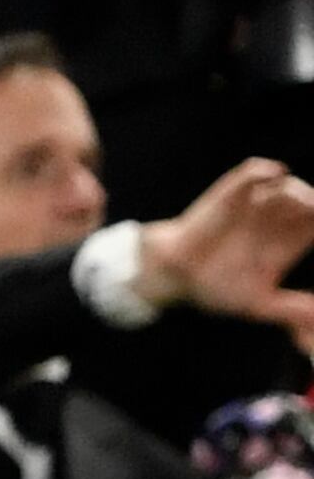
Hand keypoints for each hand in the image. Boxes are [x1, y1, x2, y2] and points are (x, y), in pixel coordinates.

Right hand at [142, 154, 313, 347]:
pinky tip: (276, 176)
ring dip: (295, 192)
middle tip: (312, 212)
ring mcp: (256, 202)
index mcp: (287, 242)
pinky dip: (266, 170)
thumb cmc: (217, 288)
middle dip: (311, 204)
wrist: (178, 274)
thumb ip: (289, 308)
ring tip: (297, 205)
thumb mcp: (257, 303)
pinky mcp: (235, 190)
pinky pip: (254, 171)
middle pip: (307, 201)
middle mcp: (276, 219)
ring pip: (287, 185)